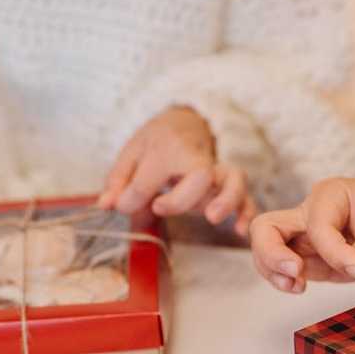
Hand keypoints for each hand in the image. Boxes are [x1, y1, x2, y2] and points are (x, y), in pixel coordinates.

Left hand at [98, 106, 255, 235]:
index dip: (134, 196)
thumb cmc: (156, 142)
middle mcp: (197, 159)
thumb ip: (119, 181)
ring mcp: (218, 172)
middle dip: (181, 197)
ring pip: (232, 180)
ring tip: (213, 218)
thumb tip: (107, 205)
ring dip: (226, 200)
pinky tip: (241, 231)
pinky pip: (246, 196)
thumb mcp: (131, 153)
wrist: (186, 122)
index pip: (152, 176)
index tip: (123, 205)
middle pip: (200, 175)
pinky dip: (247, 213)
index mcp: (167, 148)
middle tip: (159, 207)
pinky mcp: (230, 184)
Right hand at [249, 178, 354, 292]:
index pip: (316, 225)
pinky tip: (298, 288)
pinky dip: (282, 280)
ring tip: (296, 286)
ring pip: (268, 250)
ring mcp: (307, 238)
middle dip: (271, 253)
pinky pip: (284, 269)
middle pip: (267, 228)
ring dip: (273, 270)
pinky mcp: (312, 260)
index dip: (334, 251)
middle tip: (295, 274)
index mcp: (330, 195)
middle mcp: (311, 213)